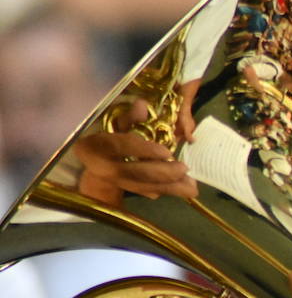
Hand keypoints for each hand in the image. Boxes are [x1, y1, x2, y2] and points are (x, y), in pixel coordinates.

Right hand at [73, 99, 197, 206]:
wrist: (95, 163)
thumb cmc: (108, 139)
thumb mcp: (116, 126)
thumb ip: (131, 117)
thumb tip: (143, 105)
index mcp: (97, 145)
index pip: (122, 147)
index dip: (145, 150)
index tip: (167, 153)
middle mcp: (103, 167)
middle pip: (136, 172)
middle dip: (163, 172)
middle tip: (184, 169)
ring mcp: (114, 182)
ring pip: (144, 187)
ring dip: (169, 187)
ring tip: (191, 186)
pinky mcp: (124, 191)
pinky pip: (146, 193)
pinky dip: (165, 191)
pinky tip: (183, 190)